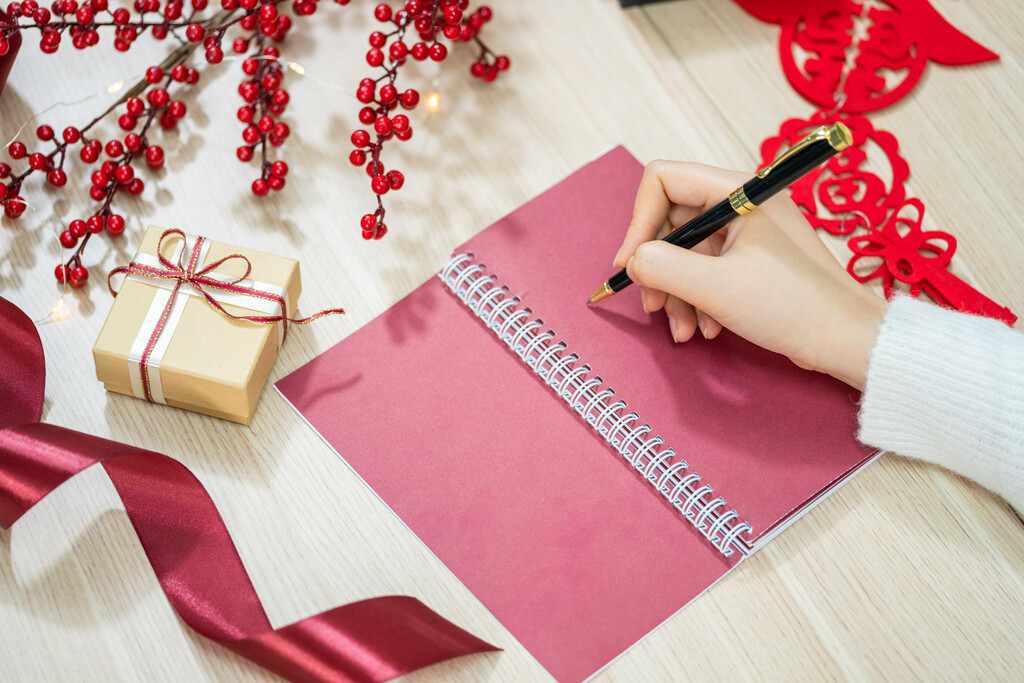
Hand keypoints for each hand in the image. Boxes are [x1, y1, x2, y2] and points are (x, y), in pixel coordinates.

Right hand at [615, 160, 886, 389]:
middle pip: (672, 221)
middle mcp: (742, 204)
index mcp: (740, 192)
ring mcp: (748, 233)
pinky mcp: (752, 260)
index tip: (631, 263)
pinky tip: (705, 328)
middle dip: (658, 268)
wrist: (846, 340)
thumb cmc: (795, 307)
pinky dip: (697, 299)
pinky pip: (706, 270)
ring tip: (684, 329)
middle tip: (654, 305)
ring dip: (676, 293)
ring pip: (686, 252)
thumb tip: (633, 260)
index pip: (665, 181)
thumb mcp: (716, 288)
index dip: (640, 221)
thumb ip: (662, 267)